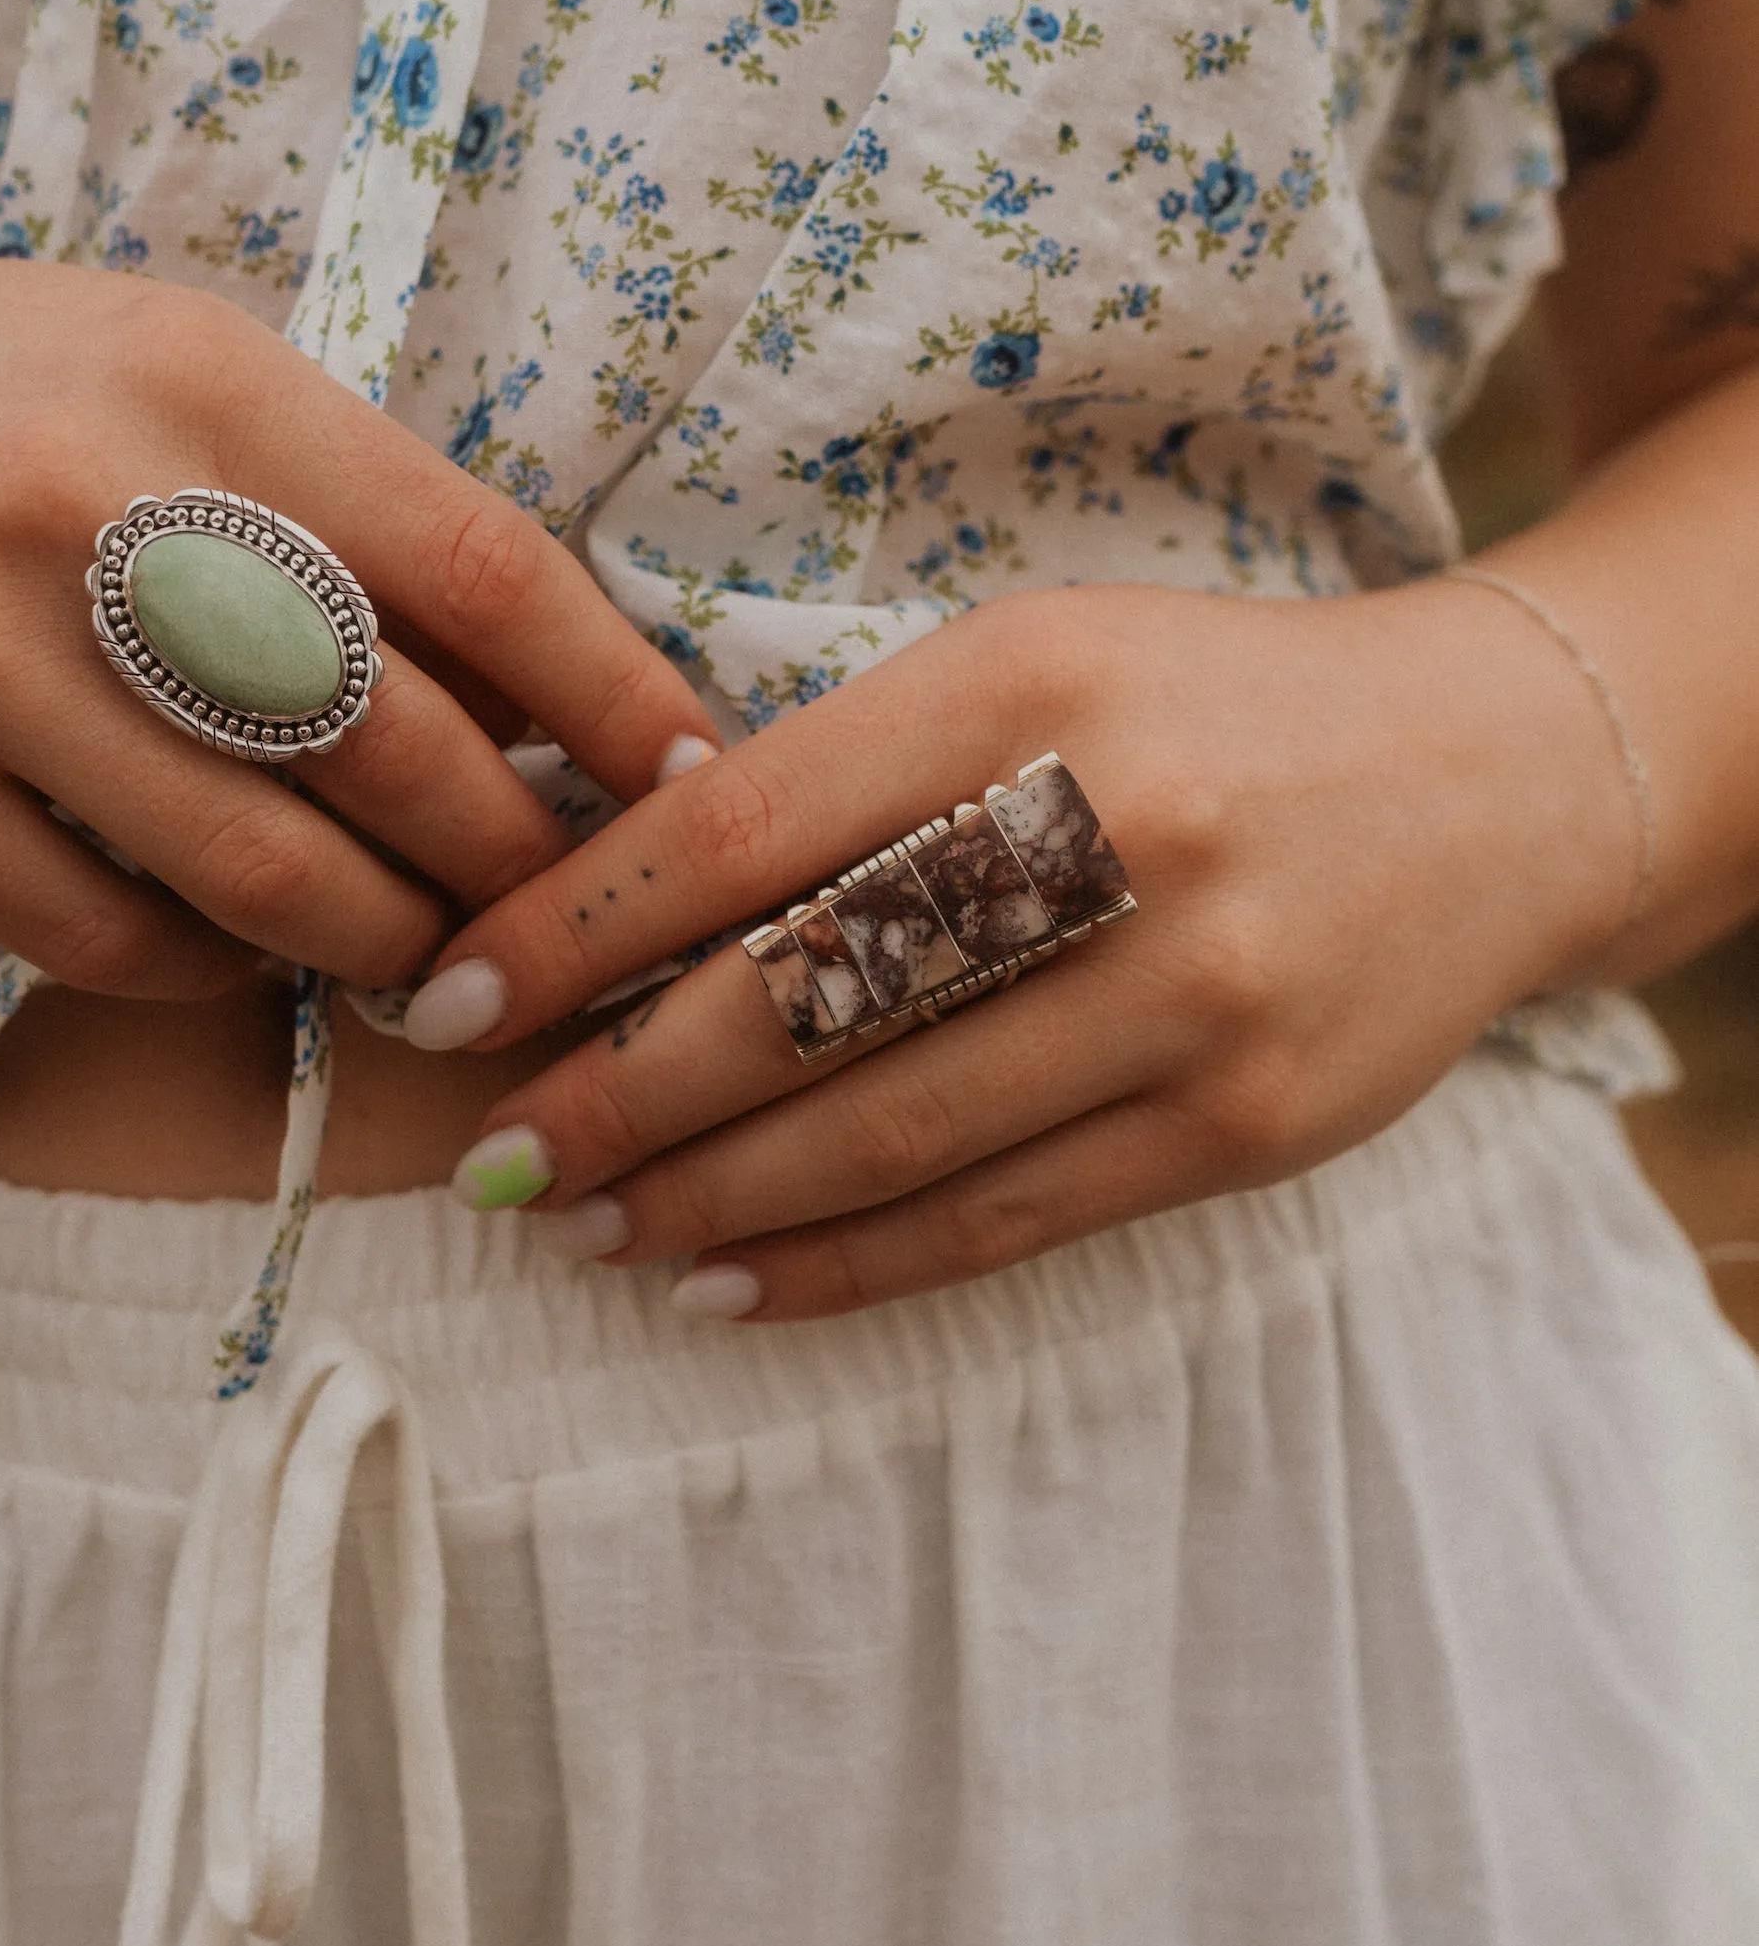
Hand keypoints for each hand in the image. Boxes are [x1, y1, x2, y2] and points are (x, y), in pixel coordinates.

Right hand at [0, 228, 715, 999]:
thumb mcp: (165, 370)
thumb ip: (341, 501)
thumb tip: (560, 690)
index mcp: (198, 375)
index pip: (476, 560)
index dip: (615, 694)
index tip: (697, 777)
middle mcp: (85, 503)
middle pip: (389, 744)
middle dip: (513, 858)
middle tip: (559, 908)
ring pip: (260, 874)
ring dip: (379, 943)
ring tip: (425, 953)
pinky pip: (103, 936)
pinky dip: (204, 968)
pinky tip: (237, 947)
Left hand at [404, 578, 1644, 1315]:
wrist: (1502, 776)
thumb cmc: (1204, 706)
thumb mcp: (1028, 662)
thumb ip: (845, 768)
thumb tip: (605, 899)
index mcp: (1027, 684)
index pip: (739, 830)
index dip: (569, 932)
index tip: (444, 1000)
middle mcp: (1121, 832)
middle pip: (803, 998)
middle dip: (614, 1094)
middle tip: (491, 1157)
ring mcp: (1199, 994)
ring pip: (893, 1130)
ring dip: (707, 1199)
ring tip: (583, 1227)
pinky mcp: (1254, 1126)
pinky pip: (1005, 1220)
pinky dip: (848, 1264)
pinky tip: (729, 1283)